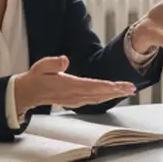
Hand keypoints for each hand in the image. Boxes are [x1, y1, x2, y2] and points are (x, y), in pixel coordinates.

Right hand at [12, 56, 136, 117]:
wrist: (29, 93)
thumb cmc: (37, 77)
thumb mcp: (41, 66)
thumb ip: (53, 63)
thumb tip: (64, 60)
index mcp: (69, 86)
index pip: (92, 86)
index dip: (108, 87)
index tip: (121, 86)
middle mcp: (75, 95)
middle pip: (100, 94)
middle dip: (117, 91)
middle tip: (133, 88)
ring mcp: (75, 100)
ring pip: (99, 98)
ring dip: (114, 95)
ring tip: (128, 91)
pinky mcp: (75, 101)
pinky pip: (94, 100)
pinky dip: (105, 97)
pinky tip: (113, 93)